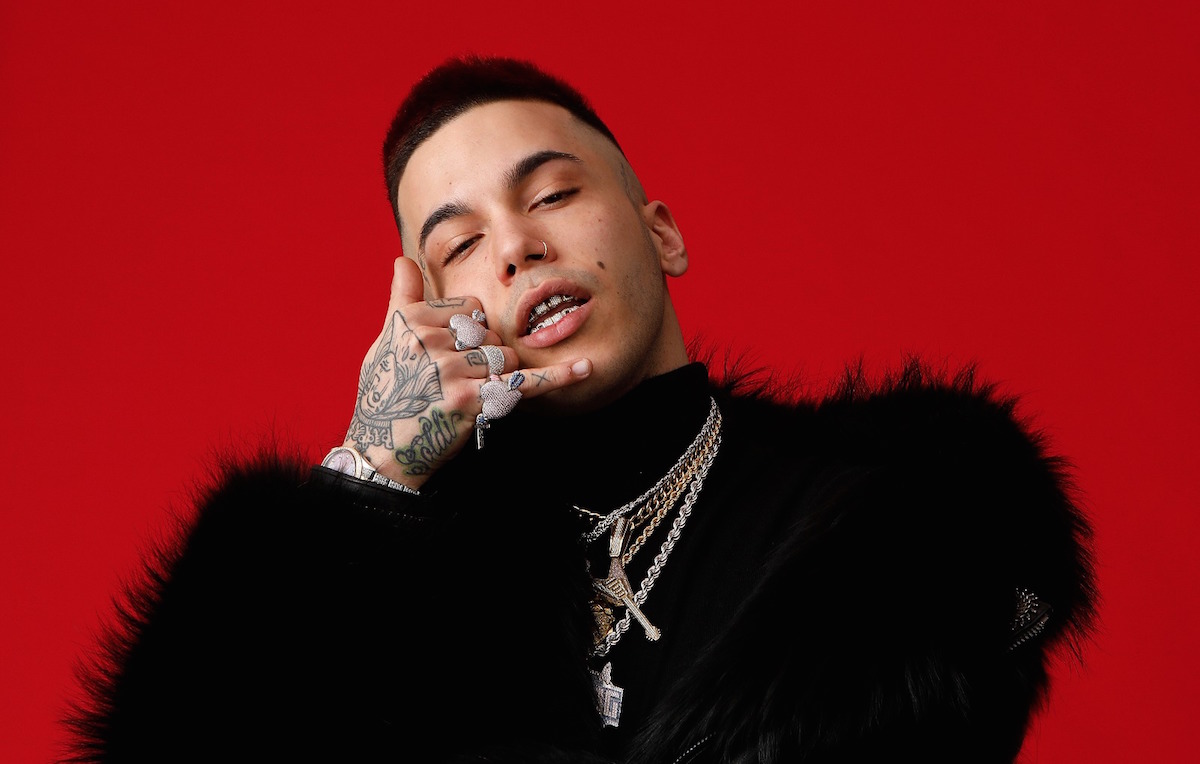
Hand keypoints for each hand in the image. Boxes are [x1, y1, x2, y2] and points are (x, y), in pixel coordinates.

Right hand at [342, 257, 590, 489]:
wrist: (384, 450)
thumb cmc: (386, 394)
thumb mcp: (386, 341)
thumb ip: (402, 298)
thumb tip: (404, 260)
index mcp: (412, 320)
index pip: (470, 308)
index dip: (470, 331)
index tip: (453, 352)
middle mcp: (430, 342)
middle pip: (490, 334)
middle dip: (486, 356)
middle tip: (457, 381)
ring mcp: (451, 371)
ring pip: (505, 358)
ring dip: (498, 377)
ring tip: (468, 393)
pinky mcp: (470, 401)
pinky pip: (522, 384)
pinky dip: (557, 377)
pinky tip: (584, 368)